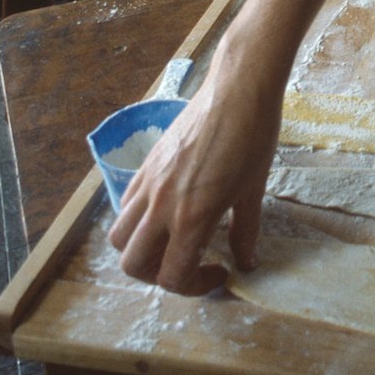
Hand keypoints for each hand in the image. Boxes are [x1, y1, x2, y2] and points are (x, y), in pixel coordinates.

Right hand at [108, 34, 284, 294]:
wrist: (238, 87)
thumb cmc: (254, 136)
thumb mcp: (254, 191)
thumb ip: (245, 232)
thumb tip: (246, 263)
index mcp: (191, 217)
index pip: (172, 276)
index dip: (195, 287)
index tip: (219, 271)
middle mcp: (160, 204)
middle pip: (132, 265)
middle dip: (158, 276)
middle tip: (189, 264)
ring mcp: (148, 182)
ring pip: (119, 236)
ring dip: (140, 250)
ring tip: (171, 241)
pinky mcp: (145, 163)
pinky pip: (125, 204)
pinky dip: (137, 219)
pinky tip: (167, 210)